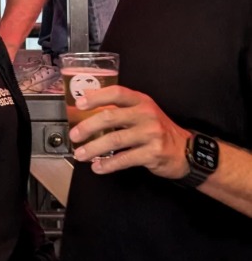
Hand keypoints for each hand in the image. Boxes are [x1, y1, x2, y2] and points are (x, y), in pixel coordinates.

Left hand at [69, 84, 188, 177]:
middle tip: (74, 135)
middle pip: (110, 117)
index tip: (79, 104)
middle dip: (88, 127)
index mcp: (142, 101)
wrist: (186, 151)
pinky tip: (98, 167)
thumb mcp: (144, 113)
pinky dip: (108, 164)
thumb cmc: (159, 131)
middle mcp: (146, 115)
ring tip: (80, 155)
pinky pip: (124, 159)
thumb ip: (122, 110)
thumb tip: (89, 112)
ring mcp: (150, 134)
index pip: (116, 93)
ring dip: (93, 148)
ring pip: (115, 140)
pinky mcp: (152, 153)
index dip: (96, 97)